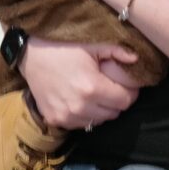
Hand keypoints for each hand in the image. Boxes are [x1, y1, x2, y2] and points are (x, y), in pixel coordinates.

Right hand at [19, 38, 140, 128]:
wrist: (31, 55)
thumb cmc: (64, 47)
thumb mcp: (93, 45)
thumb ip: (117, 52)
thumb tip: (137, 59)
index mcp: (92, 87)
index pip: (125, 101)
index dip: (130, 93)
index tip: (128, 85)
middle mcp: (79, 107)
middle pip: (113, 113)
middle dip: (117, 101)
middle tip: (112, 88)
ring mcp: (66, 116)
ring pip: (98, 121)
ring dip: (102, 110)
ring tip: (97, 93)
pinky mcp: (55, 120)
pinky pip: (80, 124)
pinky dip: (85, 115)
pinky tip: (82, 100)